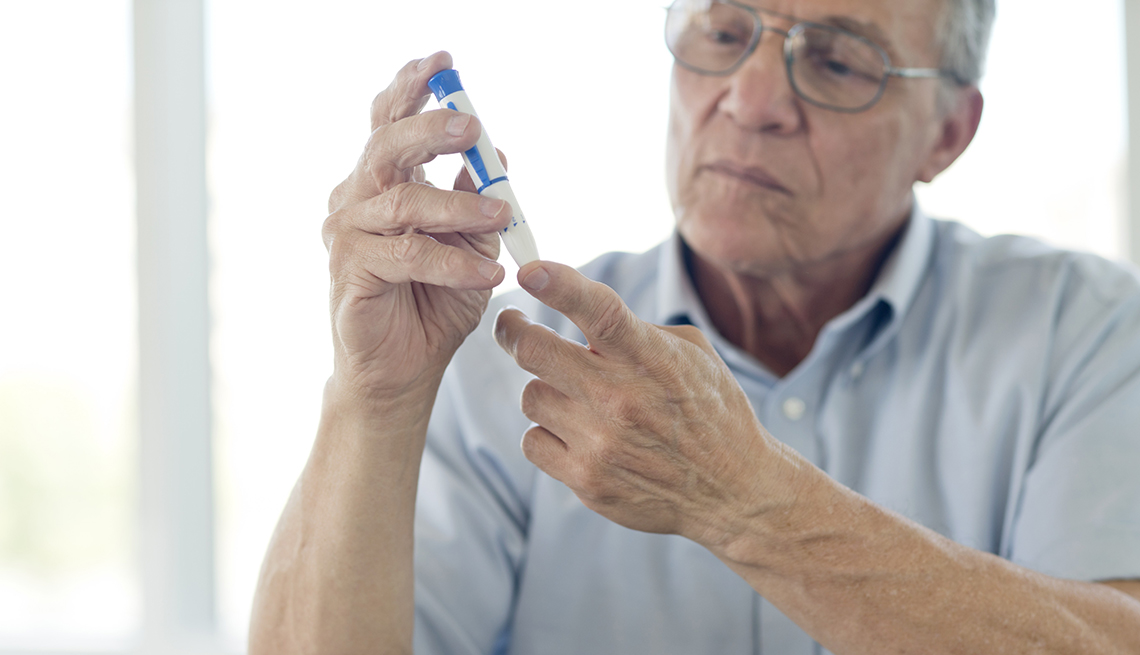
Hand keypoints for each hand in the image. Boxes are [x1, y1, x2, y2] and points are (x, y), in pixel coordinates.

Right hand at [323, 51, 511, 401]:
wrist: (406, 369)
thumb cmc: (435, 302)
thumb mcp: (471, 244)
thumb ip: (477, 199)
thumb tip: (496, 154)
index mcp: (383, 181)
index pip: (389, 120)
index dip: (411, 87)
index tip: (444, 63)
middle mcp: (357, 198)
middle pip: (386, 145)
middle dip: (431, 129)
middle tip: (471, 126)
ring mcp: (348, 233)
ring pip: (403, 200)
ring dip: (460, 207)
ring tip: (501, 218)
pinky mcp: (351, 271)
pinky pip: (408, 254)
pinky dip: (454, 263)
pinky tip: (487, 276)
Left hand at [493, 262, 794, 548]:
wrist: (733, 490)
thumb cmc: (711, 411)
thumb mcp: (691, 353)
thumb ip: (636, 330)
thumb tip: (579, 317)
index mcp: (651, 359)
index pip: (600, 312)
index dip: (559, 286)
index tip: (528, 271)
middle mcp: (621, 399)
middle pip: (535, 352)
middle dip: (512, 329)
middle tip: (512, 323)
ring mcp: (601, 443)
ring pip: (532, 396)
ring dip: (547, 389)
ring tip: (577, 396)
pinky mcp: (587, 481)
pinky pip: (533, 441)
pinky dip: (548, 433)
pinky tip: (577, 433)